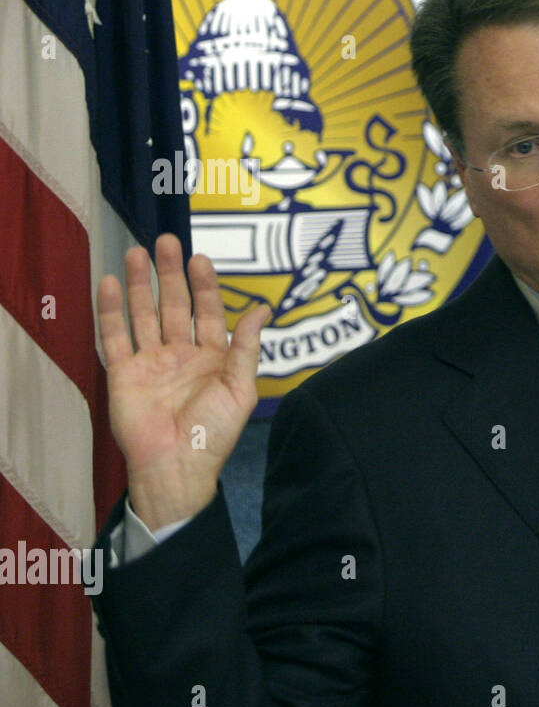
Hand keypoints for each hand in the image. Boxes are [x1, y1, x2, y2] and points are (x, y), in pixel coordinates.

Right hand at [97, 234, 268, 529]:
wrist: (177, 465)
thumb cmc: (215, 432)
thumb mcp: (240, 388)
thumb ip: (247, 346)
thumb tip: (263, 307)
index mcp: (212, 357)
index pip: (208, 311)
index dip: (205, 285)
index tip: (200, 258)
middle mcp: (180, 354)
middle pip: (174, 305)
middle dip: (170, 274)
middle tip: (166, 241)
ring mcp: (150, 361)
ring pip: (143, 314)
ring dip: (138, 284)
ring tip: (136, 253)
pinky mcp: (123, 373)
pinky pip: (115, 336)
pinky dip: (111, 310)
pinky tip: (108, 283)